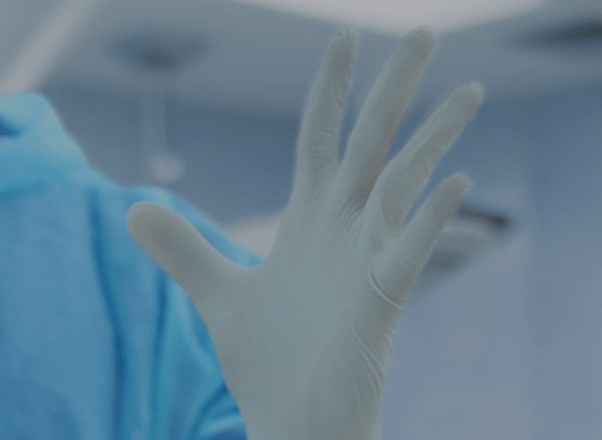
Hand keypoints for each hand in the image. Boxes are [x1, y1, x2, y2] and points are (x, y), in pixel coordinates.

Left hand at [127, 27, 481, 439]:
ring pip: (405, 185)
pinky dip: (431, 218)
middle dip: (398, 88)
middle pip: (374, 143)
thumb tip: (132, 208)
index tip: (345, 36)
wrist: (294, 429)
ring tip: (469, 92)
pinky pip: (409, 252)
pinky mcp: (379, 304)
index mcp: (312, 222)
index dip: (332, 88)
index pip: (323, 137)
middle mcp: (347, 231)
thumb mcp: (217, 296)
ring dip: (436, 138)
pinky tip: (455, 183)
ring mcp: (367, 263)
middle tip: (428, 33)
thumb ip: (184, 249)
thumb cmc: (271, 366)